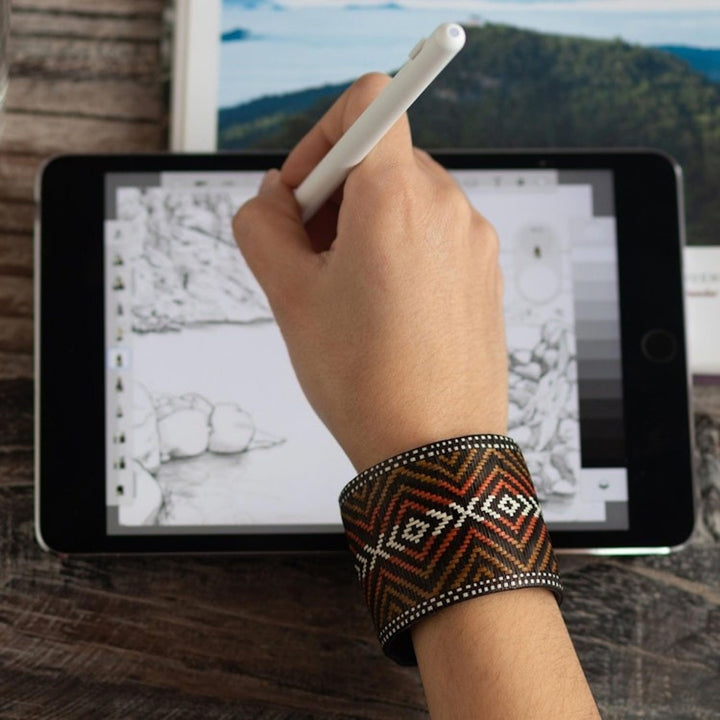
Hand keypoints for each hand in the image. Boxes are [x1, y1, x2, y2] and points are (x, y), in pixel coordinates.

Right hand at [233, 73, 507, 470]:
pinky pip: (435, 234)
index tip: (304, 187)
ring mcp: (473, 241)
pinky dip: (401, 249)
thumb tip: (271, 200)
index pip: (370, 101)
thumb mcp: (289, 297)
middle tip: (309, 253)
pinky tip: (382, 305)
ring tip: (345, 290)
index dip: (323, 133)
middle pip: (382, 157)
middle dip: (335, 193)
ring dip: (366, 224)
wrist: (434, 450)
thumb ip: (263, 226)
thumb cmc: (367, 380)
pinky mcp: (485, 272)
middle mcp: (447, 207)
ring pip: (408, 198)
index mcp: (397, 197)